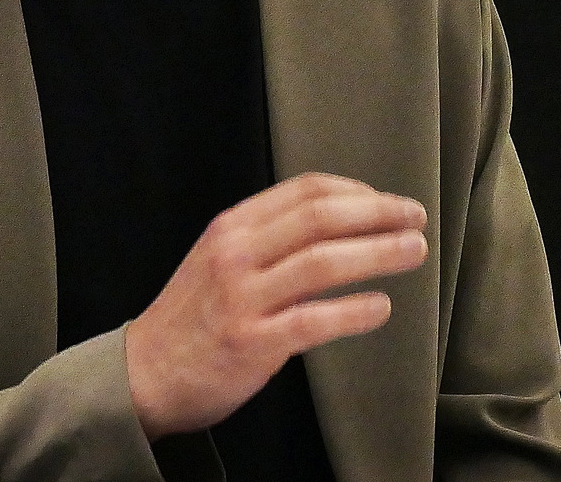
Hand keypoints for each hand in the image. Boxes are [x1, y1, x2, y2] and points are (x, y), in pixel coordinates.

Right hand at [124, 172, 427, 440]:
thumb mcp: (220, 258)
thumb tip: (337, 227)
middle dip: (376, 213)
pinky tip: (381, 308)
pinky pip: (313, 321)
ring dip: (377, 253)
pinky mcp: (252, 342)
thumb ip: (268, 240)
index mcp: (232, 226)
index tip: (386, 201)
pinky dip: (353, 312)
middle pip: (318, 217)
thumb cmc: (193, 315)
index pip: (303, 190)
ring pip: (322, 262)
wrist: (145, 370)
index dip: (354, 191)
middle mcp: (236, 253)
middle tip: (415, 218)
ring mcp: (243, 297)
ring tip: (412, 252)